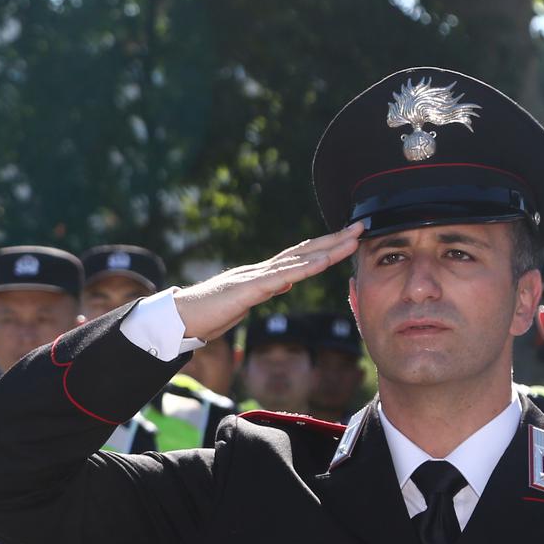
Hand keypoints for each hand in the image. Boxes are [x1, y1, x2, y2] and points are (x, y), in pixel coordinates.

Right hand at [169, 224, 364, 342]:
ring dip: (328, 249)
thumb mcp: (245, 302)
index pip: (299, 257)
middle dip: (334, 240)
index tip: (347, 238)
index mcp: (262, 275)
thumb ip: (266, 291)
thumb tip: (285, 284)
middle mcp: (262, 270)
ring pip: (298, 260)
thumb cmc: (209, 313)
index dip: (324, 247)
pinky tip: (323, 261)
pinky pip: (282, 276)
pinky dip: (304, 268)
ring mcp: (256, 277)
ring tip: (352, 239)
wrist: (182, 317)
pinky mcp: (249, 289)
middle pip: (304, 251)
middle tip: (361, 226)